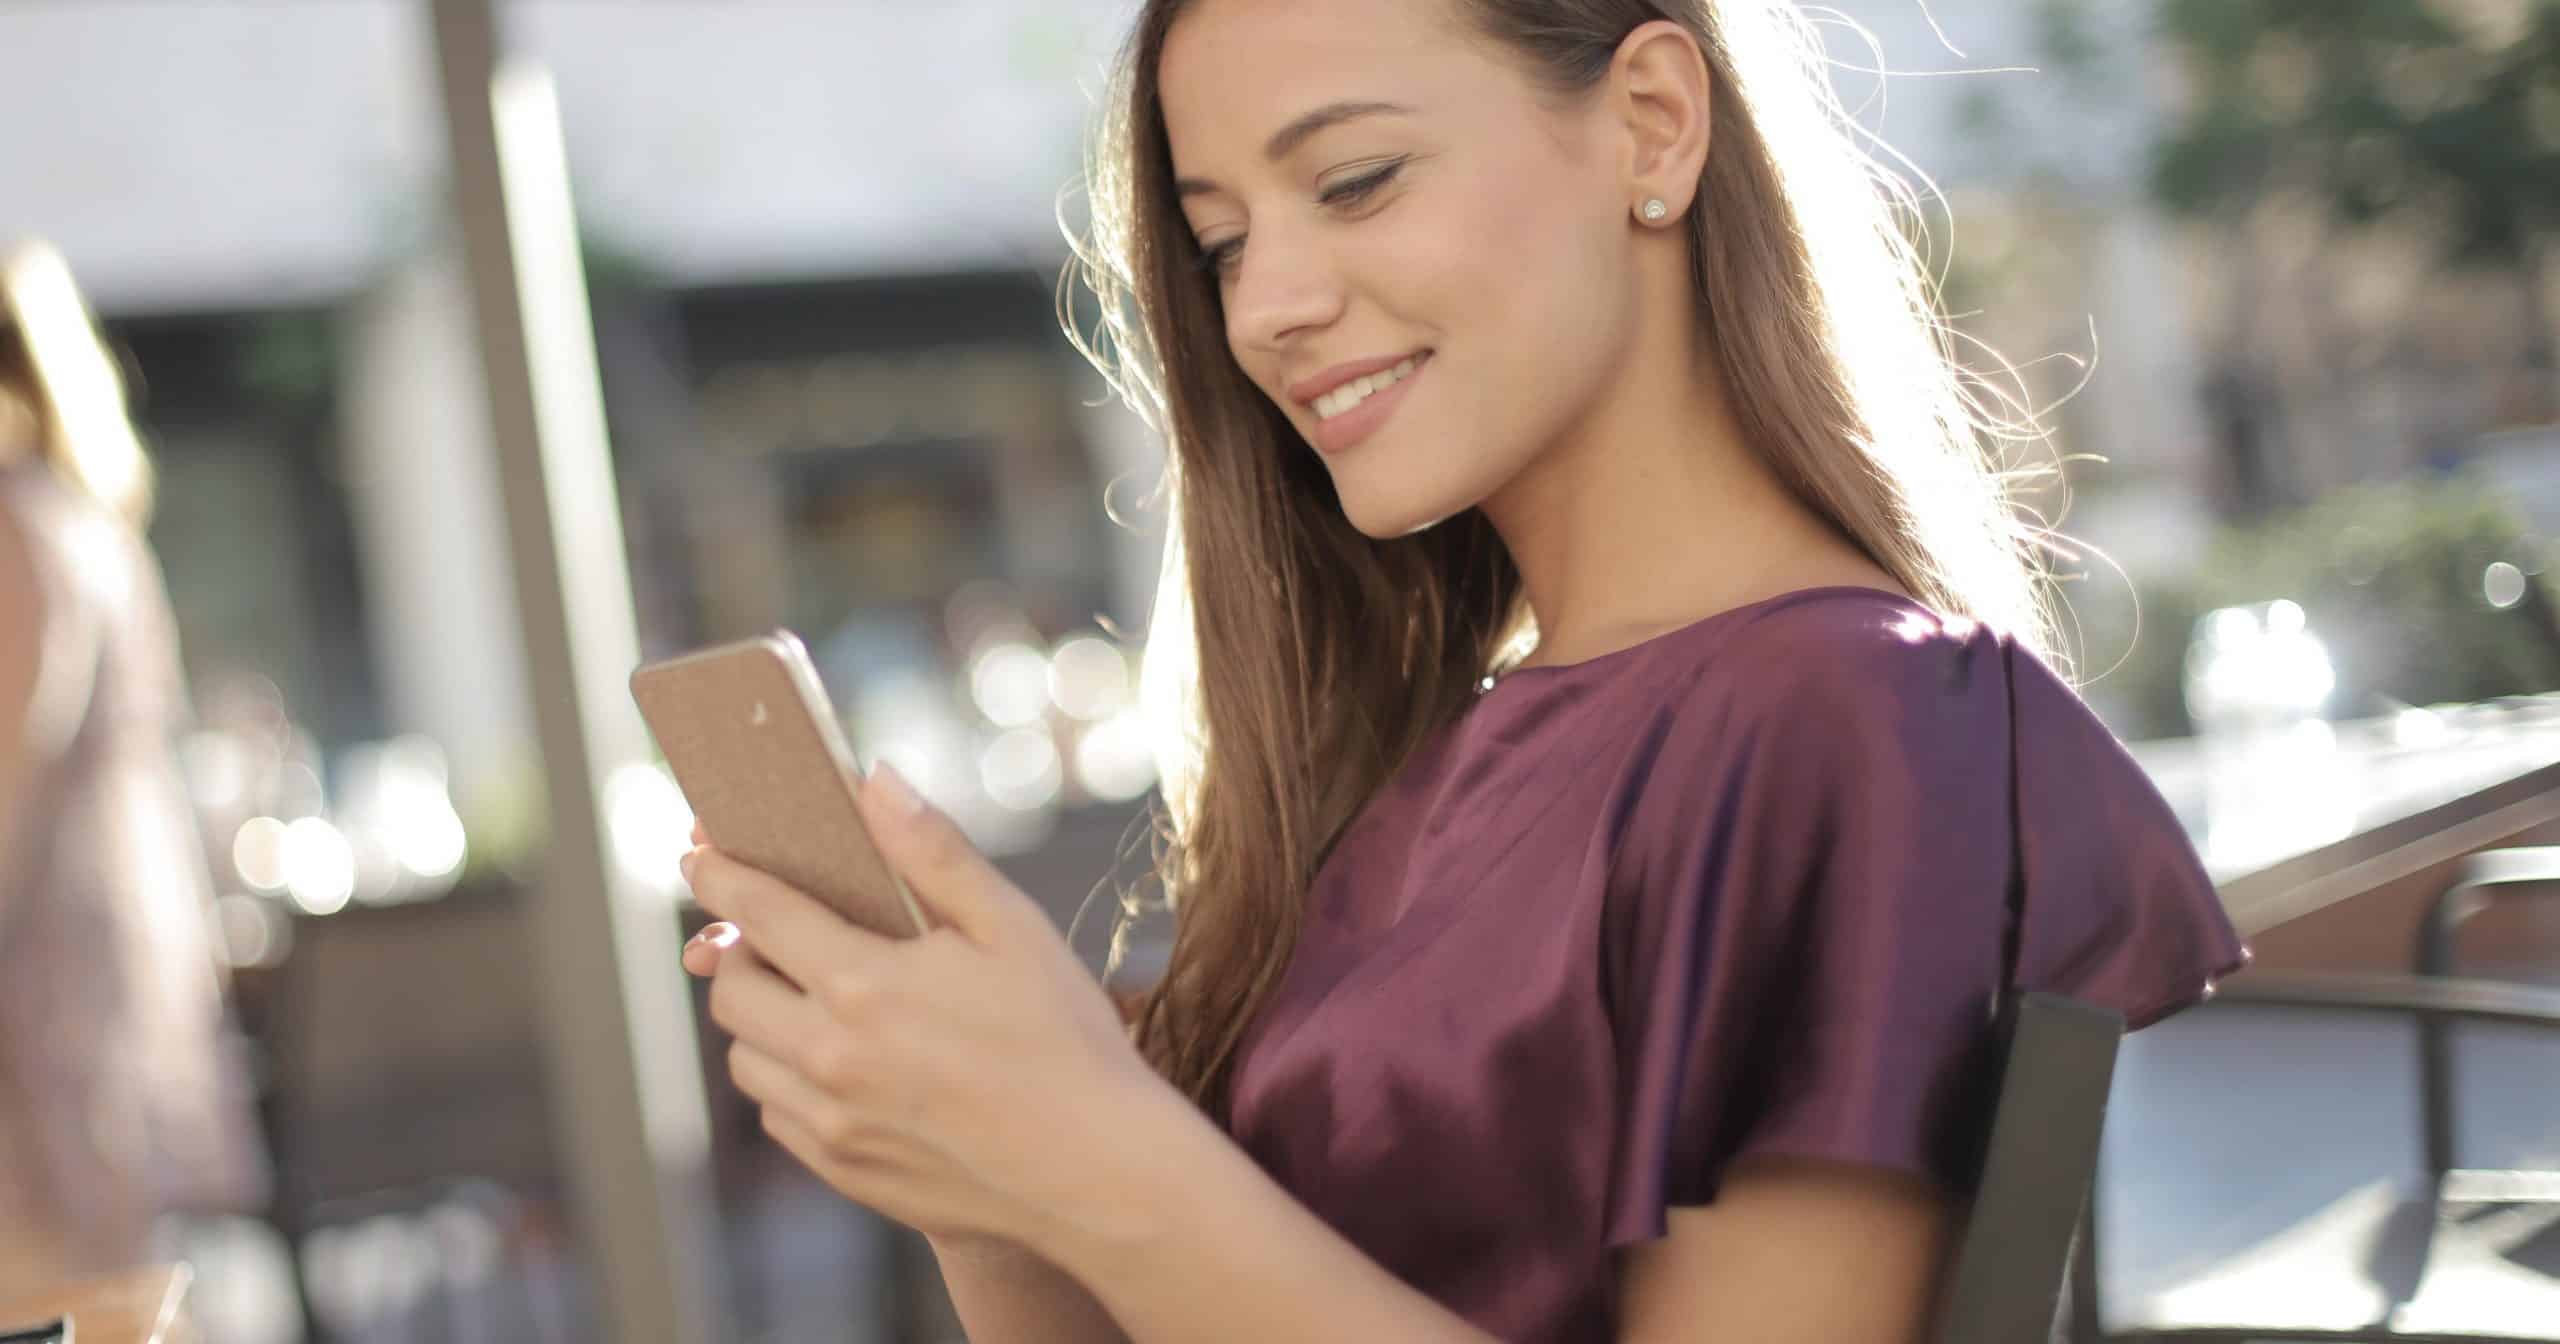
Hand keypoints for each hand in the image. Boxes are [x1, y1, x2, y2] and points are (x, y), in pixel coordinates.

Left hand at [679, 765, 1171, 1260]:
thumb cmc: (1066, 1040)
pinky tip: (838, 1064)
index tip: (698, 854)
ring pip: (746, 1059)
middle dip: (734, 950)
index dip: (721, 874)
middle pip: (731, 990)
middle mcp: (830, 1056)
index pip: (758, 913)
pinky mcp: (843, 1170)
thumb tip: (873, 781)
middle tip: (768, 934)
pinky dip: (787, 1079)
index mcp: (865, 984)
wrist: (1098, 1173)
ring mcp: (831, 1121)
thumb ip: (933, 852)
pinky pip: (777, 1115)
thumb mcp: (1013, 927)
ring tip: (807, 998)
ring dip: (759, 1018)